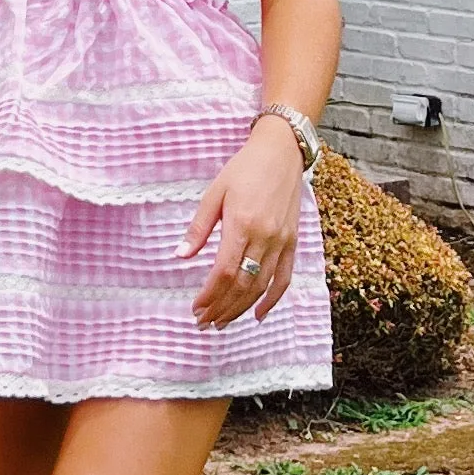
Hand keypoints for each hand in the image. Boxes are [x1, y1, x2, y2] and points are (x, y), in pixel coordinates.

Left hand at [185, 122, 306, 328]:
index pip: (224, 272)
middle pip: (242, 284)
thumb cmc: (243, 169)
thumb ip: (199, 228)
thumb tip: (180, 256)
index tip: (196, 307)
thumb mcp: (214, 193)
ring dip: (240, 308)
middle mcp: (264, 236)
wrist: (281, 152)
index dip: (210, 295)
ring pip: (261, 286)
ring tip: (222, 322)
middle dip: (221, 308)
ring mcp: (281, 241)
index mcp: (241, 223)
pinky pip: (284, 278)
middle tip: (204, 322)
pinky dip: (272, 300)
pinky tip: (257, 314)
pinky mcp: (292, 242)